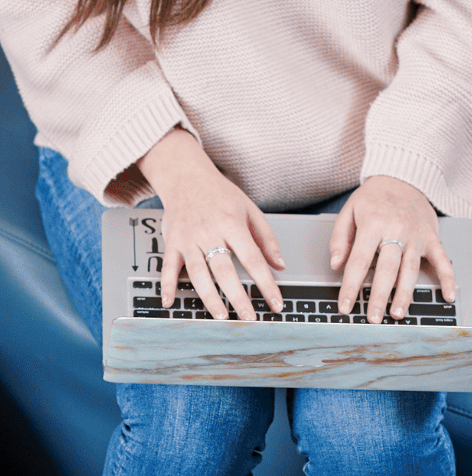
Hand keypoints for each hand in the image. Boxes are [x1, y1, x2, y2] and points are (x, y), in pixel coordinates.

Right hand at [136, 128, 284, 321]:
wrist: (187, 176)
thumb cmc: (221, 194)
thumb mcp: (250, 209)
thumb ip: (266, 238)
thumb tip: (280, 264)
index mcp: (233, 224)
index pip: (253, 259)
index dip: (266, 283)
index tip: (275, 302)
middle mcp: (210, 232)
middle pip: (225, 270)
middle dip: (238, 297)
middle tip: (248, 318)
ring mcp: (189, 238)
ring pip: (198, 273)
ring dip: (209, 297)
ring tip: (220, 316)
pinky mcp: (172, 242)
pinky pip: (168, 268)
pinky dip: (168, 286)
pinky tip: (170, 303)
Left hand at [329, 176, 455, 321]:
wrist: (403, 175)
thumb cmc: (374, 196)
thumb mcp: (350, 210)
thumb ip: (340, 237)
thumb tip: (336, 264)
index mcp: (373, 223)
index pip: (360, 260)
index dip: (351, 286)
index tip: (345, 306)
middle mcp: (396, 230)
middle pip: (387, 269)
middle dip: (379, 296)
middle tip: (373, 319)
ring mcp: (417, 235)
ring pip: (410, 269)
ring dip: (404, 294)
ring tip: (397, 314)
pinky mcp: (432, 237)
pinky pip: (442, 259)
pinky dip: (447, 278)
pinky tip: (447, 296)